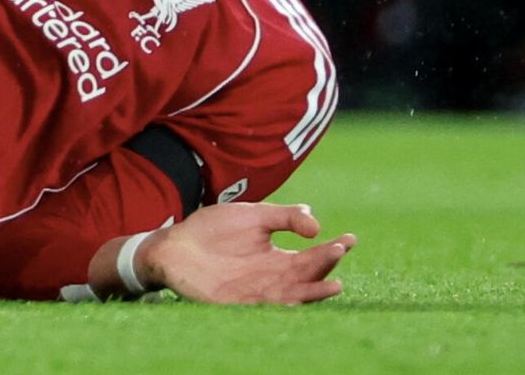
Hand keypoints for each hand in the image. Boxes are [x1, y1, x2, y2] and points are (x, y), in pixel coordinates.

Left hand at [137, 202, 356, 304]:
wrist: (174, 244)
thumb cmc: (212, 229)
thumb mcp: (252, 216)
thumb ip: (284, 216)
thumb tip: (316, 221)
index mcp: (278, 259)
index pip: (313, 257)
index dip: (333, 249)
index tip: (350, 239)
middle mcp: (272, 278)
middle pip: (307, 276)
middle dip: (326, 266)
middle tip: (339, 251)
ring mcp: (256, 292)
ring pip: (292, 297)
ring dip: (313, 293)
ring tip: (334, 285)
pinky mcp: (236, 303)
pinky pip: (263, 308)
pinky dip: (280, 306)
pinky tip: (295, 300)